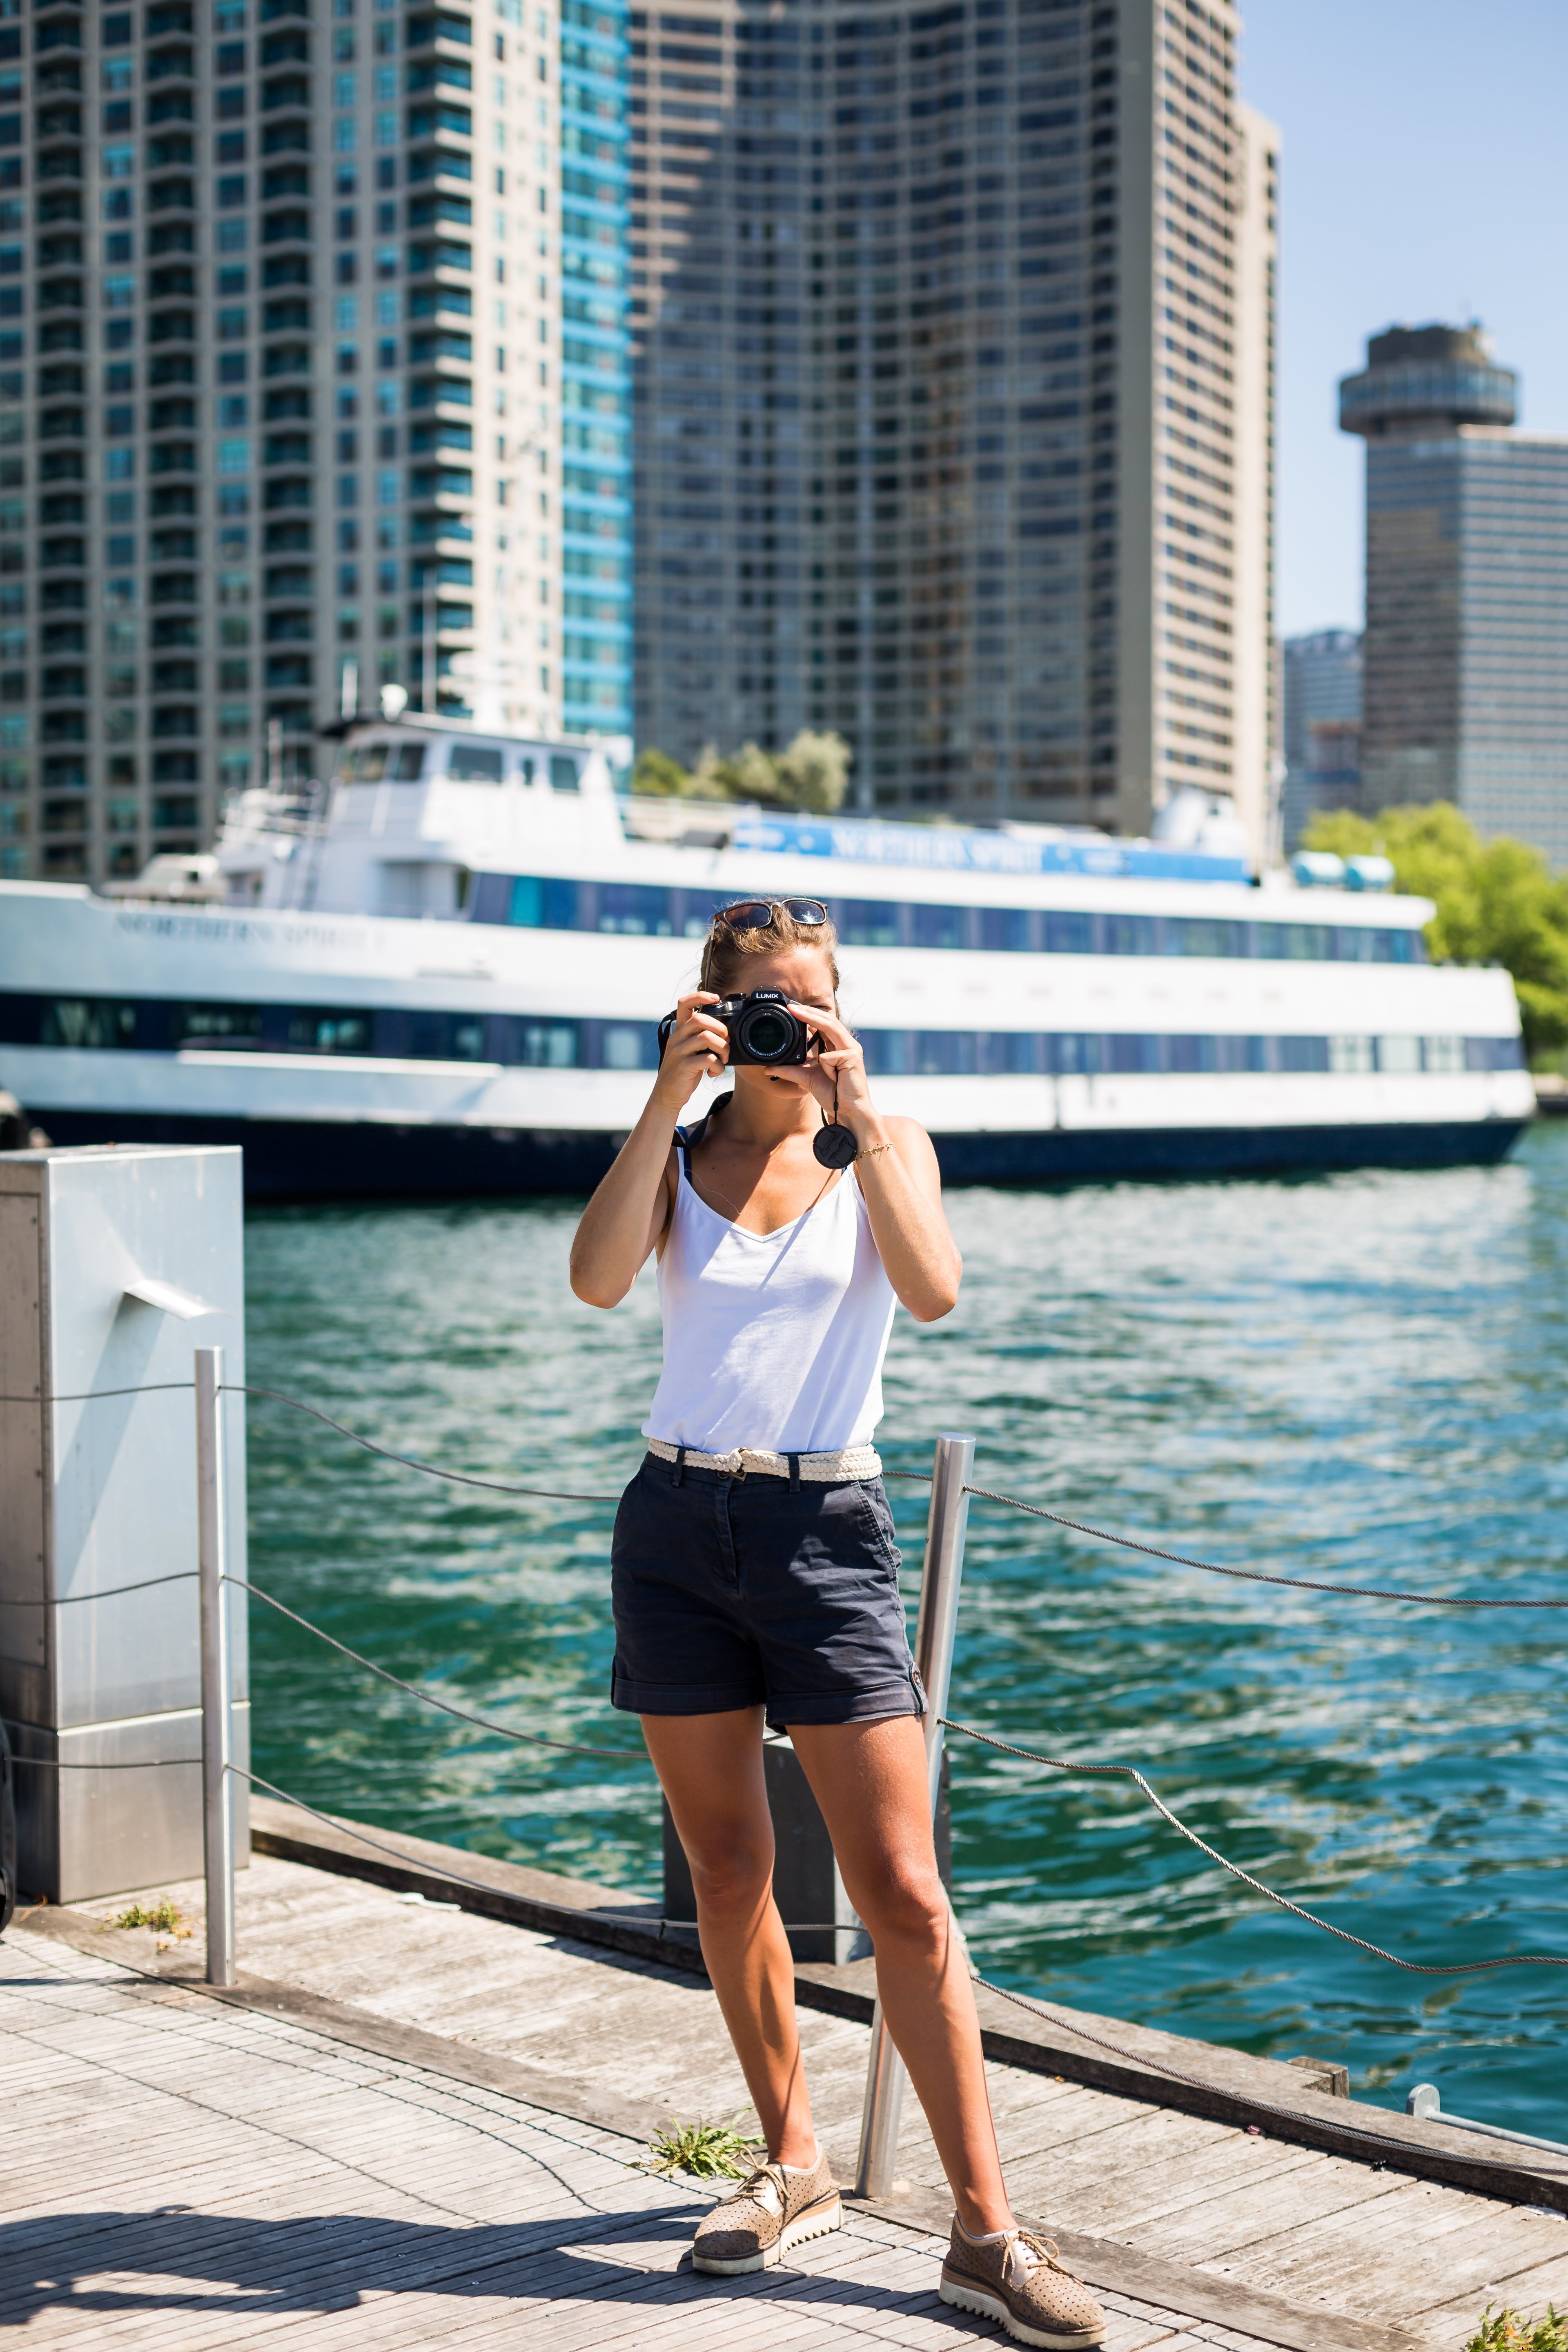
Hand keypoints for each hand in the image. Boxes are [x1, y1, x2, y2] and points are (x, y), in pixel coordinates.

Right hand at [653, 991, 729, 1113]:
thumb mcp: (689, 1050)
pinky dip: (718, 1066)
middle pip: (701, 1019)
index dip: (700, 996)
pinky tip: (714, 1071)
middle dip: (721, 1029)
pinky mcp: (683, 1067)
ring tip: (723, 1059)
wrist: (667, 1095)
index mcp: (679, 1031)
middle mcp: (677, 1038)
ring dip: (723, 1048)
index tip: (716, 998)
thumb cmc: (683, 1071)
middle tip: (726, 1042)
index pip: (684, 1004)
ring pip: (707, 1038)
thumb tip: (725, 1033)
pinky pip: (708, 1059)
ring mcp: (679, 1052)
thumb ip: (701, 1038)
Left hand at [787, 1002, 879, 1134]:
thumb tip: (769, 1068)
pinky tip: (833, 1078)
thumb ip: (791, 1070)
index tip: (792, 1011)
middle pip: (828, 1020)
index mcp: (838, 1046)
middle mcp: (847, 1045)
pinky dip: (825, 1068)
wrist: (849, 1112)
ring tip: (796, 1012)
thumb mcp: (807, 1079)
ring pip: (830, 1027)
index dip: (809, 1016)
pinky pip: (828, 1057)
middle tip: (791, 1006)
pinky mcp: (852, 1058)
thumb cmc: (834, 1095)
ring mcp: (851, 1050)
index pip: (824, 1024)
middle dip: (809, 1011)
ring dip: (812, 1019)